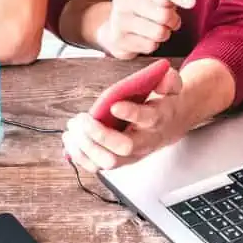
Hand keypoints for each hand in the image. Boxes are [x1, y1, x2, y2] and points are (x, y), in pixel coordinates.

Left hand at [63, 67, 186, 171]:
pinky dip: (80, 156)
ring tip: (74, 127)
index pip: (147, 119)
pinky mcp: (117, 160)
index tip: (114, 105)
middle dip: (100, 135)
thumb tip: (162, 76)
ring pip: (109, 161)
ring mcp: (130, 154)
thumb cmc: (163, 105)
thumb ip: (168, 81)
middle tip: (84, 119)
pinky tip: (70, 140)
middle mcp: (144, 141)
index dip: (130, 113)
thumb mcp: (171, 87)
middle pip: (124, 147)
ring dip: (86, 146)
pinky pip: (97, 166)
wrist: (169, 126)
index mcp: (157, 119)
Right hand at [92, 0, 197, 59]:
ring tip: (157, 28)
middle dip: (173, 20)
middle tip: (170, 20)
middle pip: (162, 13)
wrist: (116, 26)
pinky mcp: (118, 40)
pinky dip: (154, 44)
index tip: (192, 2)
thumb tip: (187, 1)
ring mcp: (118, 19)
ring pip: (159, 32)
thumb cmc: (146, 6)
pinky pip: (150, 45)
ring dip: (165, 33)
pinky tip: (145, 37)